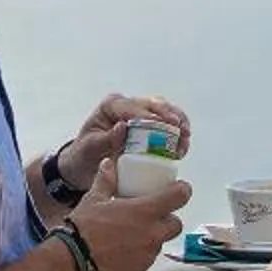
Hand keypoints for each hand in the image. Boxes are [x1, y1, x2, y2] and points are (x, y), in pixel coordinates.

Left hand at [54, 93, 191, 191]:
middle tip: (181, 130)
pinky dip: (178, 133)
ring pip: (165, 112)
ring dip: (179, 123)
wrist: (85, 166)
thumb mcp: (91, 149)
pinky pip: (168, 125)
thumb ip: (105, 139)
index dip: (151, 114)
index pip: (133, 106)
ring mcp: (141, 115)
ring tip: (186, 138)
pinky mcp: (150, 127)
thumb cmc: (84, 155)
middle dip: (171, 116)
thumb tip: (123, 126)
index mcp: (111, 106)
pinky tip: (184, 144)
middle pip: (154, 104)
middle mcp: (128, 105)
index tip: (165, 124)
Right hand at [64, 158, 190, 270]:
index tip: (178, 189)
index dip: (182, 190)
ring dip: (151, 238)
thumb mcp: (93, 199)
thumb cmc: (82, 230)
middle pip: (175, 225)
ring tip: (129, 235)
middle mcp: (152, 235)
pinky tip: (120, 253)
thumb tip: (108, 165)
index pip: (179, 196)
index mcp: (145, 212)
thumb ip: (106, 181)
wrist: (70, 264)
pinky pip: (145, 262)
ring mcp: (147, 256)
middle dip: (167, 219)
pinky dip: (138, 256)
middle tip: (150, 216)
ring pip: (159, 244)